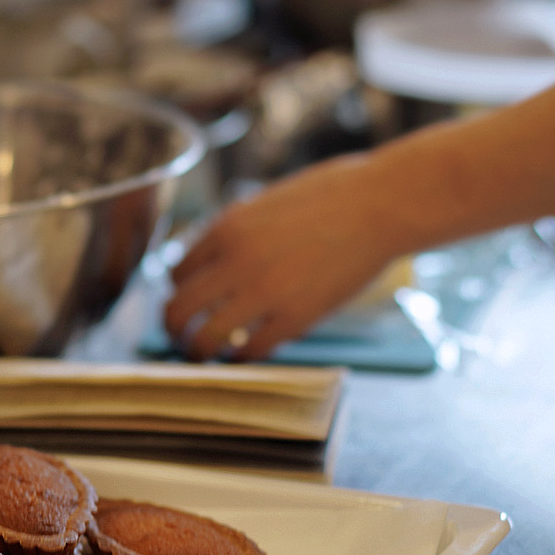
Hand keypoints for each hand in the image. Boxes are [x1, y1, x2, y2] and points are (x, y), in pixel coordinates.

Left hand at [164, 153, 404, 359]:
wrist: (380, 204)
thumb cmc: (333, 196)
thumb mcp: (267, 203)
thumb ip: (239, 232)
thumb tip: (220, 261)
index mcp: (226, 228)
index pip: (176, 273)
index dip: (179, 291)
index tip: (191, 301)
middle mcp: (235, 261)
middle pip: (177, 309)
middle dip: (174, 328)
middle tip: (181, 338)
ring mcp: (264, 292)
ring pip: (205, 338)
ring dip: (199, 352)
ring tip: (206, 357)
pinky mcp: (295, 317)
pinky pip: (251, 350)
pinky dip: (243, 358)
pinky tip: (247, 355)